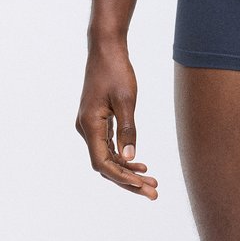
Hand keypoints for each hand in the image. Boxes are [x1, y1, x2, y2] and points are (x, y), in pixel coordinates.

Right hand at [75, 41, 157, 199]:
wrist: (106, 48)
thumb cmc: (116, 70)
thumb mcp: (126, 99)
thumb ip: (128, 129)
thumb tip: (130, 159)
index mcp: (90, 125)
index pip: (103, 162)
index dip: (122, 177)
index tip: (142, 186)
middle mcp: (86, 128)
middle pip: (105, 164)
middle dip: (128, 180)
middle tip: (153, 192)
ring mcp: (90, 124)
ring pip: (107, 156)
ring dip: (127, 170)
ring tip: (151, 181)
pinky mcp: (96, 119)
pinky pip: (108, 145)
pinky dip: (122, 156)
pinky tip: (138, 163)